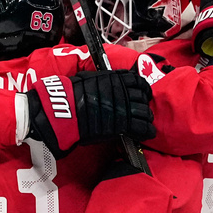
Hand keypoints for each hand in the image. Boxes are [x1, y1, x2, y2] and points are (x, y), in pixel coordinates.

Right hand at [25, 69, 154, 157]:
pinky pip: (143, 128)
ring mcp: (125, 108)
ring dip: (146, 118)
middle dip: (144, 104)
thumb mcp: (87, 79)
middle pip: (143, 97)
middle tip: (142, 110)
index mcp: (115, 78)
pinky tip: (146, 133)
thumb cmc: (71, 95)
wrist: (65, 111)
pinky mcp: (124, 125)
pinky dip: (147, 131)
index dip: (142, 88)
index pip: (137, 81)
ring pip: (145, 113)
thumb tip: (103, 81)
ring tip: (144, 123)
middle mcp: (123, 91)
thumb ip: (101, 80)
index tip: (142, 93)